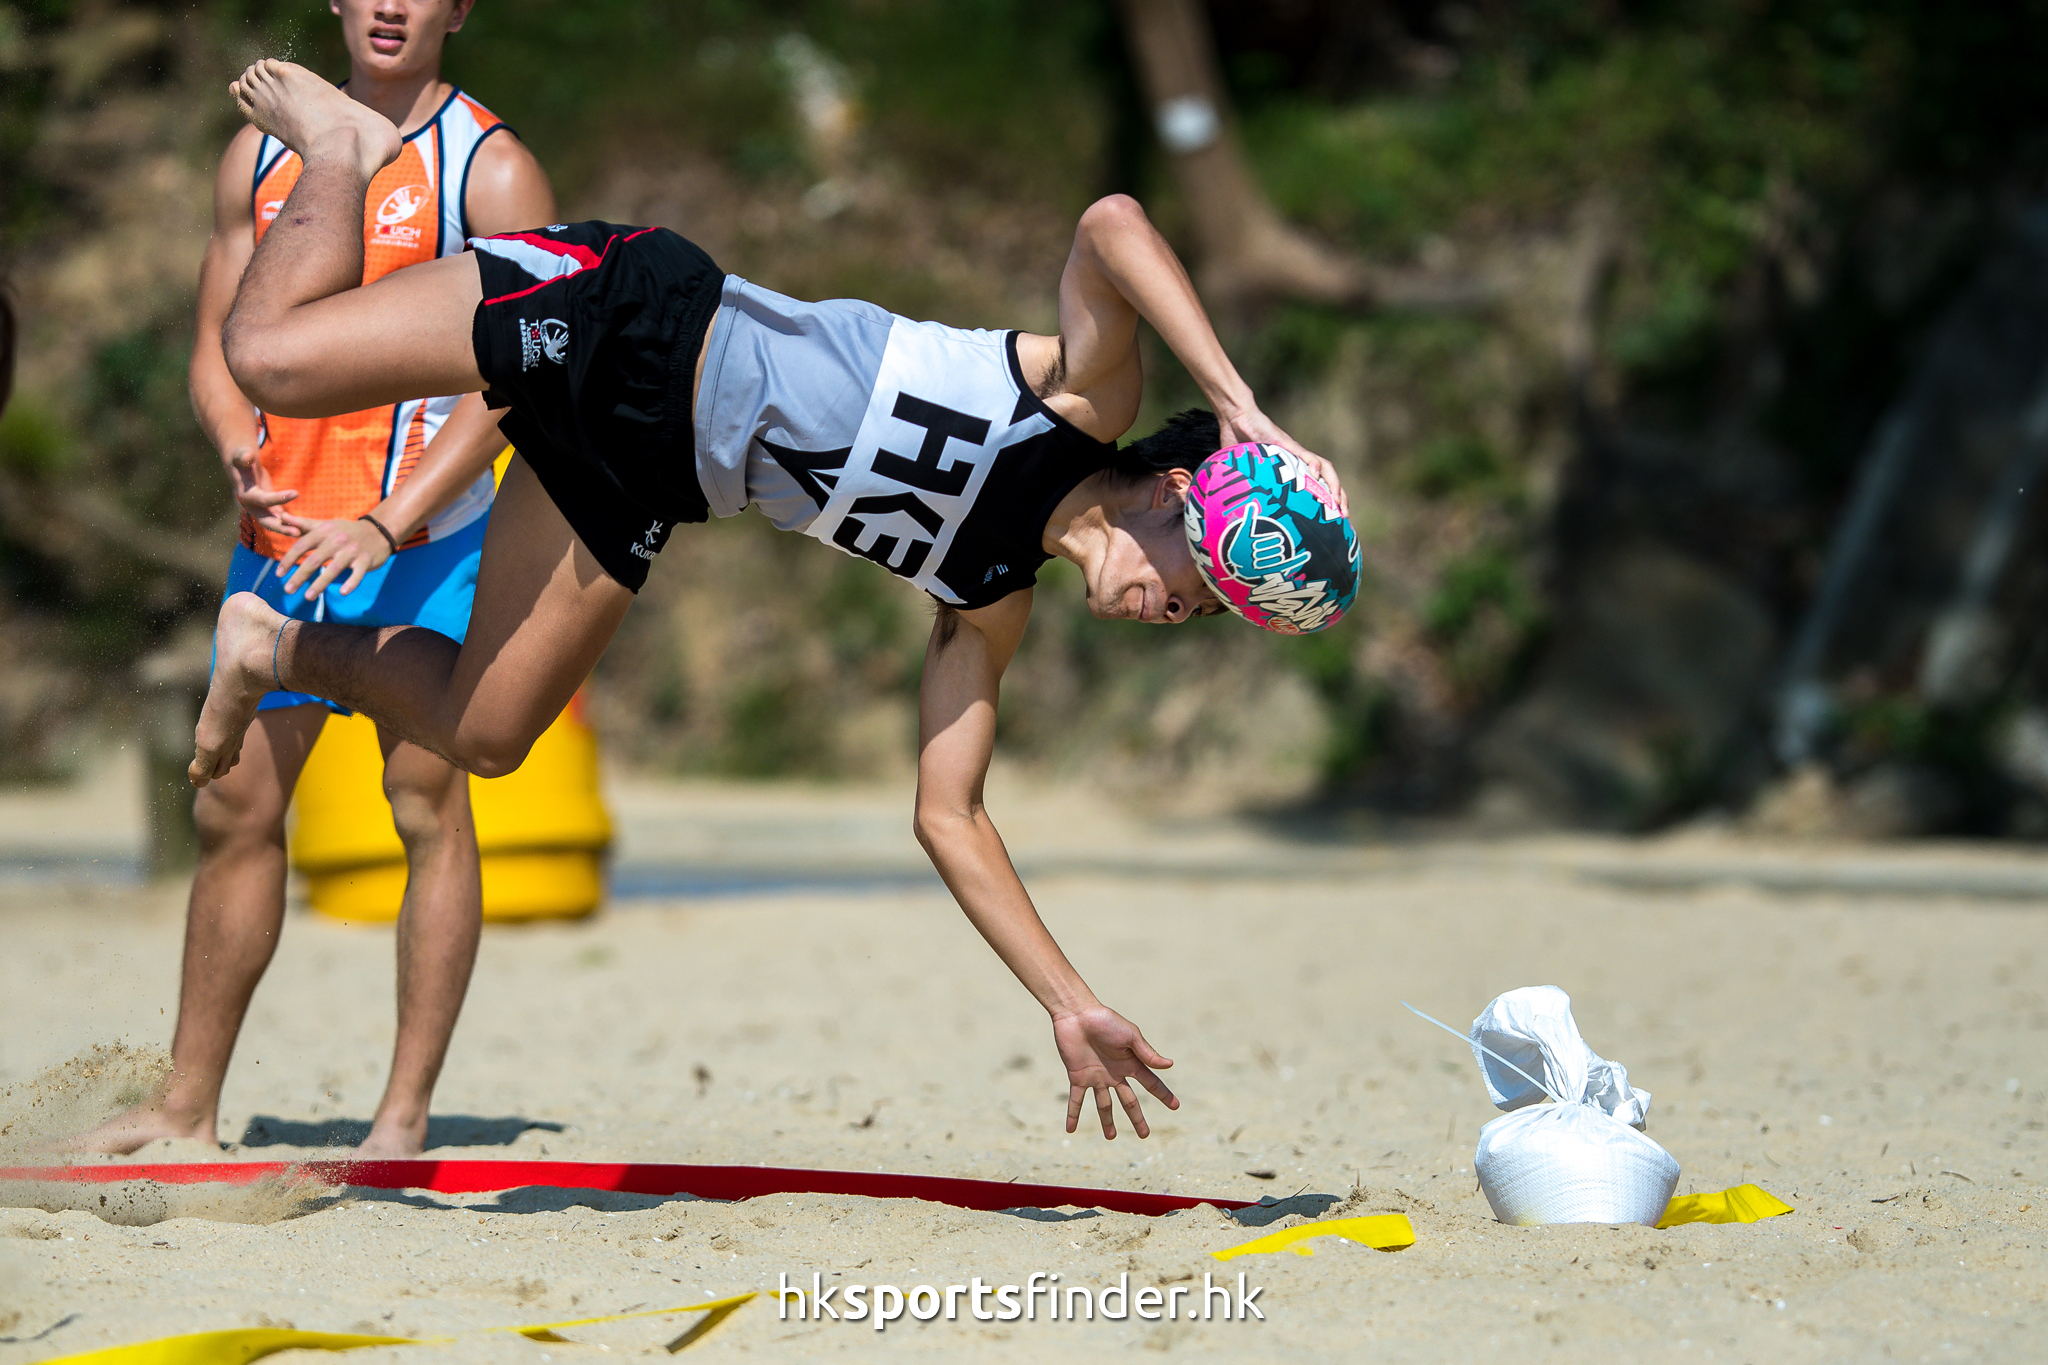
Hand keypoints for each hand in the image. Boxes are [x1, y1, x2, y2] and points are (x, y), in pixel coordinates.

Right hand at [222, 444, 297, 533]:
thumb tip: (247, 455)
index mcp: (245, 494)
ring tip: (305, 534)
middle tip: (297, 532)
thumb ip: (243, 456)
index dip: (278, 497)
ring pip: (274, 524)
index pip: (263, 499)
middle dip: (281, 527)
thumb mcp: (241, 455)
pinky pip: (280, 520)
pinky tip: (305, 530)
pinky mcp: (268, 510)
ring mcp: (259, 510)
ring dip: (288, 530)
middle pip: (266, 520)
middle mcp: (251, 506)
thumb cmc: (242, 458)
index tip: (297, 492)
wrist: (240, 467)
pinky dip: (290, 525)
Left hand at [276, 512, 390, 597]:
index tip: (279, 574)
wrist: (378, 531)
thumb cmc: (346, 530)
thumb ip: (302, 523)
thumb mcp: (324, 524)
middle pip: (315, 559)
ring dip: (320, 584)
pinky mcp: (365, 561)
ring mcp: (352, 551)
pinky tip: (342, 592)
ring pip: (334, 569)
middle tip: (288, 590)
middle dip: (300, 576)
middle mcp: (337, 540)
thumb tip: (281, 517)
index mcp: (324, 531)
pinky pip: (357, 574)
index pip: (302, 545)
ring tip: (308, 597)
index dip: (288, 560)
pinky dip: (351, 583)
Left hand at [1053, 1004, 1177, 1138]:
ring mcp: (1096, 1077)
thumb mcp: (1130, 1035)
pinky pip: (1076, 1100)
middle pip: (1129, 1101)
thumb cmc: (1105, 1020)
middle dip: (1137, 1118)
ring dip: (1107, 1121)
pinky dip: (1073, 1114)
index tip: (1175, 1106)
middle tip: (1144, 1135)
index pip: (1151, 1083)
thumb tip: (1170, 1065)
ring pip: (1104, 1105)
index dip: (1163, 1095)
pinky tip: (1070, 1129)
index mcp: (1130, 1063)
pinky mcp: (1078, 1077)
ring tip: (1110, 1137)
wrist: (1077, 1014)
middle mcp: (1115, 1073)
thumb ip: (1147, 1053)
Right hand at [1217, 408, 1348, 517]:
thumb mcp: (1244, 474)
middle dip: (1339, 498)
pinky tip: (1315, 476)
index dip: (1327, 503)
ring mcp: (1295, 453)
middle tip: (1344, 516)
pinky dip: (1314, 466)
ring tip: (1335, 500)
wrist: (1236, 418)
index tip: (1333, 521)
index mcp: (1292, 470)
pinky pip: (1306, 456)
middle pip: (1328, 479)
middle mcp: (1298, 462)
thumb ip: (1244, 489)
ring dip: (1333, 484)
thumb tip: (1233, 509)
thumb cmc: (1238, 443)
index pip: (1317, 487)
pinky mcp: (1288, 445)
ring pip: (1324, 468)